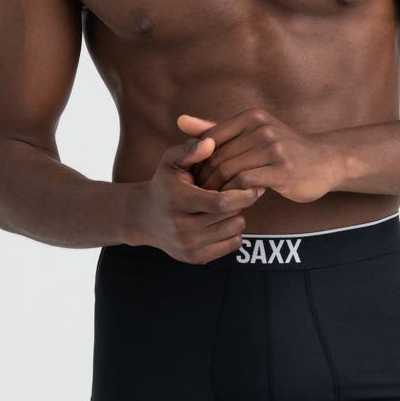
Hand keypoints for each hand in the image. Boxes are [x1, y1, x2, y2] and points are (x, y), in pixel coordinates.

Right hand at [132, 131, 264, 262]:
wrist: (145, 218)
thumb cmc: (165, 183)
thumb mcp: (171, 161)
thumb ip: (190, 149)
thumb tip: (211, 142)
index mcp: (177, 200)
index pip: (220, 203)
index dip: (242, 194)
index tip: (254, 185)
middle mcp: (181, 227)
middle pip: (230, 216)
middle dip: (241, 202)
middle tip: (241, 191)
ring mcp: (188, 246)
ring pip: (234, 229)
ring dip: (237, 215)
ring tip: (227, 205)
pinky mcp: (196, 259)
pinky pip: (233, 244)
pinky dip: (233, 231)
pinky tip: (222, 220)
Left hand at [176, 108, 342, 204]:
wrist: (326, 162)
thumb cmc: (284, 151)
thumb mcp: (251, 134)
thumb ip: (216, 129)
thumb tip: (180, 121)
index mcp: (251, 117)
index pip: (210, 139)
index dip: (198, 162)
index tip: (193, 180)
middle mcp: (262, 128)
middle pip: (218, 157)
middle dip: (204, 179)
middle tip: (198, 197)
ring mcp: (274, 147)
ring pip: (230, 171)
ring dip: (218, 190)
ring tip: (214, 202)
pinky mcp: (282, 169)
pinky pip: (246, 184)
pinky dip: (236, 195)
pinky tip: (237, 202)